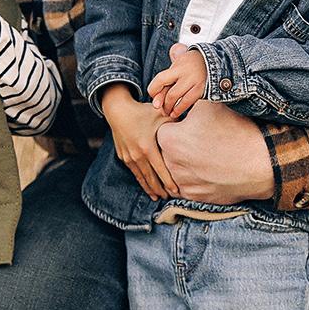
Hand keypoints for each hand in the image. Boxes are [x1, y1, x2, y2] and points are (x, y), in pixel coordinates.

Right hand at [99, 84, 178, 200]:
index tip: (176, 191)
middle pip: (151, 178)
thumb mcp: (160, 115)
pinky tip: (146, 185)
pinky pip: (134, 172)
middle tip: (169, 198)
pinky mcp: (123, 156)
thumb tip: (191, 126)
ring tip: (157, 197)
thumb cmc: (142, 111)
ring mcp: (129, 157)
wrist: (117, 110)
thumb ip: (175, 122)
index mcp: (148, 148)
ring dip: (149, 188)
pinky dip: (141, 180)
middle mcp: (137, 156)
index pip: (160, 170)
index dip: (168, 182)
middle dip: (160, 190)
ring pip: (141, 177)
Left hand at [146, 44, 207, 120]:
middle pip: (169, 91)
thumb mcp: (178, 65)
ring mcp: (195, 82)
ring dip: (169, 108)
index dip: (153, 90)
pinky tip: (175, 113)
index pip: (160, 79)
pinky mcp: (202, 89)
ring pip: (176, 97)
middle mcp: (186, 73)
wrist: (214, 61)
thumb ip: (167, 77)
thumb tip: (154, 95)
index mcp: (178, 66)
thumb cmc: (191, 65)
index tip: (153, 95)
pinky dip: (179, 109)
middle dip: (162, 103)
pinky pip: (187, 102)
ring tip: (167, 112)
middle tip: (160, 108)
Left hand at [155, 100, 272, 204]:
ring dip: (186, 163)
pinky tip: (209, 170)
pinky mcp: (194, 197)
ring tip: (207, 156)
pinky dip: (195, 179)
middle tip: (201, 142)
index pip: (164, 130)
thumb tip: (179, 102)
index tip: (192, 126)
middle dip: (180, 146)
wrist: (261, 162)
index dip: (178, 126)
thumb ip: (187, 104)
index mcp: (169, 139)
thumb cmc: (236, 130)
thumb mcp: (209, 106)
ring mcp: (182, 183)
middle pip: (168, 151)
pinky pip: (187, 186)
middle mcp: (171, 164)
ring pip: (176, 169)